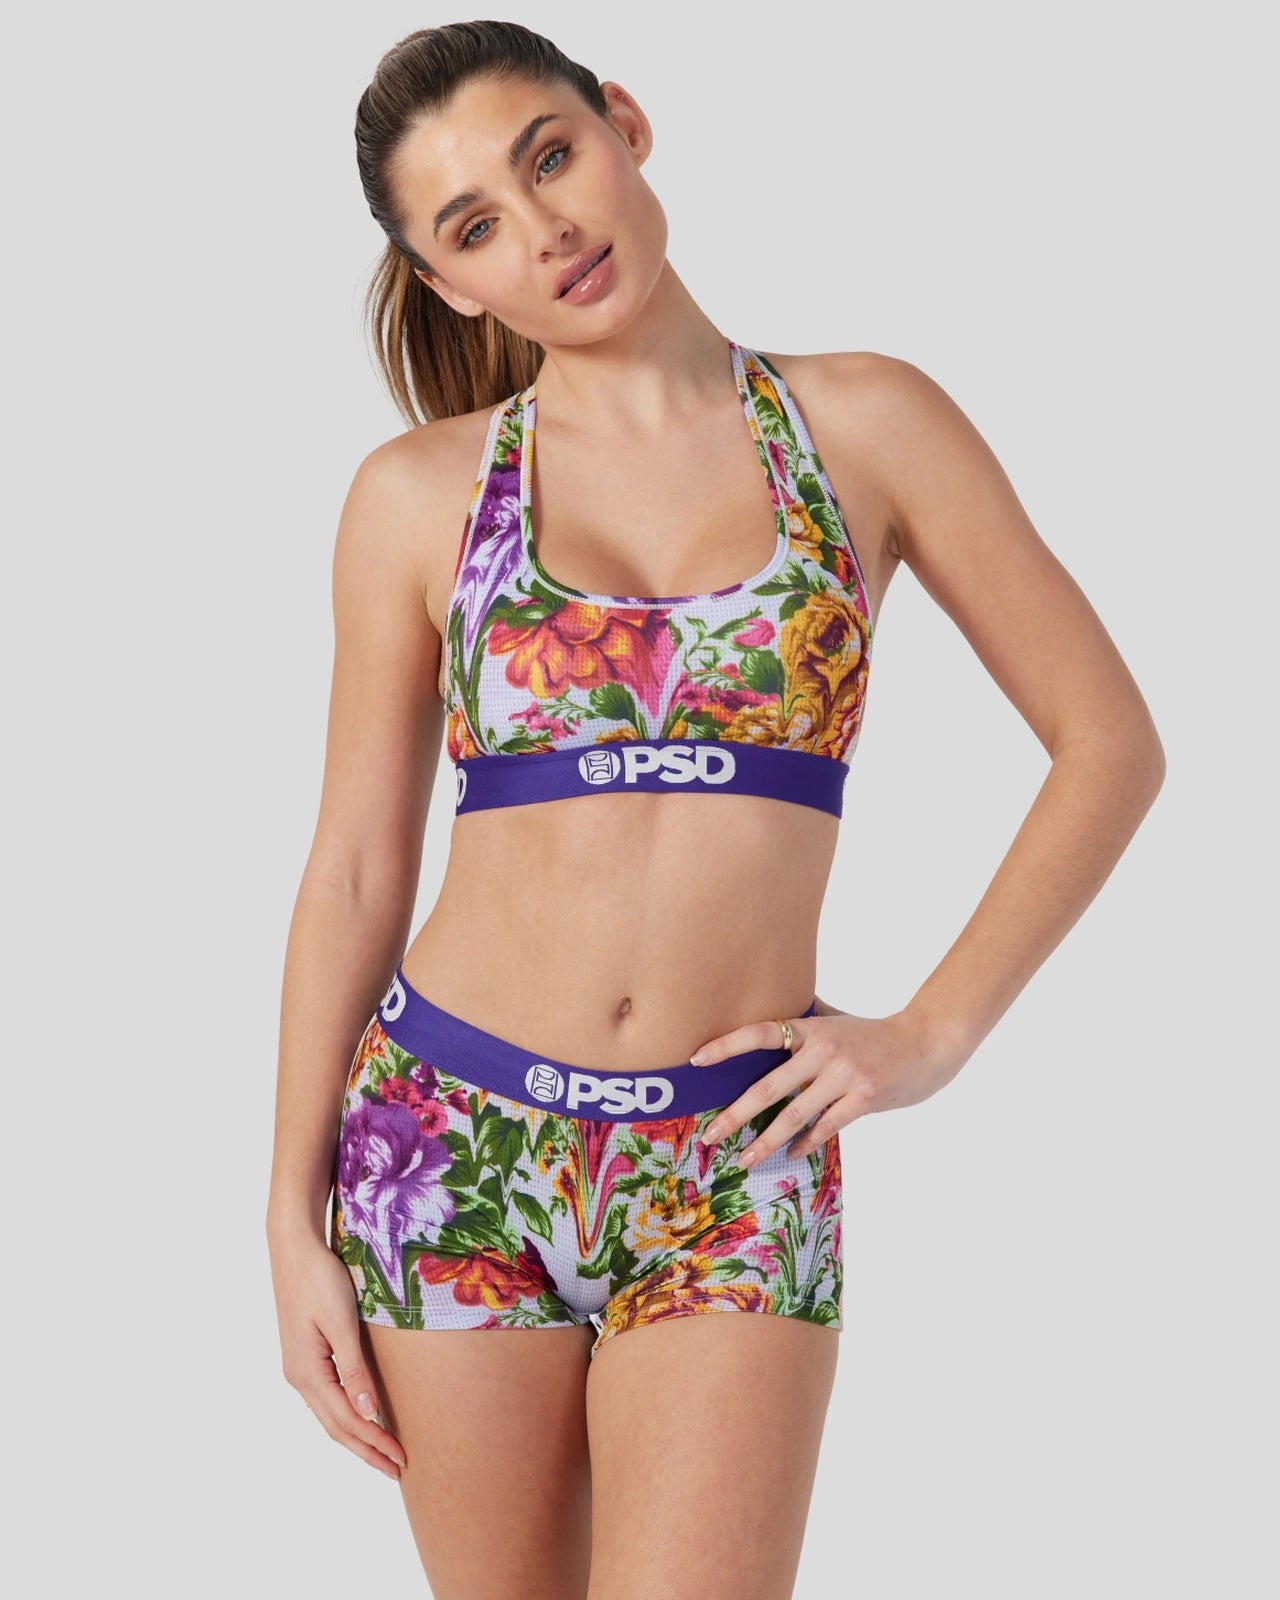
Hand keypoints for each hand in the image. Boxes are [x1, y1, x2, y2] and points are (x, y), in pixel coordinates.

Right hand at [269, 1227, 407, 1480]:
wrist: (294, 1248)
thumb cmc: (320, 1279)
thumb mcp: (341, 1323)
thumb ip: (353, 1369)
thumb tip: (367, 1411)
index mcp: (307, 1373)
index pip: (346, 1421)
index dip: (373, 1442)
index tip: (400, 1459)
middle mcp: (299, 1376)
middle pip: (335, 1426)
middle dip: (366, 1449)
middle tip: (396, 1469)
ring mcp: (299, 1367)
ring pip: (330, 1414)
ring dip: (356, 1435)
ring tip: (381, 1452)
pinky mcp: (305, 1354)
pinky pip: (327, 1397)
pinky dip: (346, 1414)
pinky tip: (360, 1416)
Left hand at [693, 1000, 967, 1165]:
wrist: (926, 1044)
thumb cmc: (875, 1034)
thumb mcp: (838, 1019)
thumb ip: (808, 1016)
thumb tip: (777, 1004)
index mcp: (812, 1028)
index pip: (759, 1033)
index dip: (726, 1045)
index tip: (697, 1060)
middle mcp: (824, 1050)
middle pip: (768, 1086)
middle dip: (735, 1114)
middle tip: (709, 1135)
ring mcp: (844, 1076)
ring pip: (794, 1115)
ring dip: (766, 1141)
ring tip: (743, 1159)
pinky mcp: (864, 1099)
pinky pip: (826, 1128)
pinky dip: (806, 1143)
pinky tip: (792, 1154)